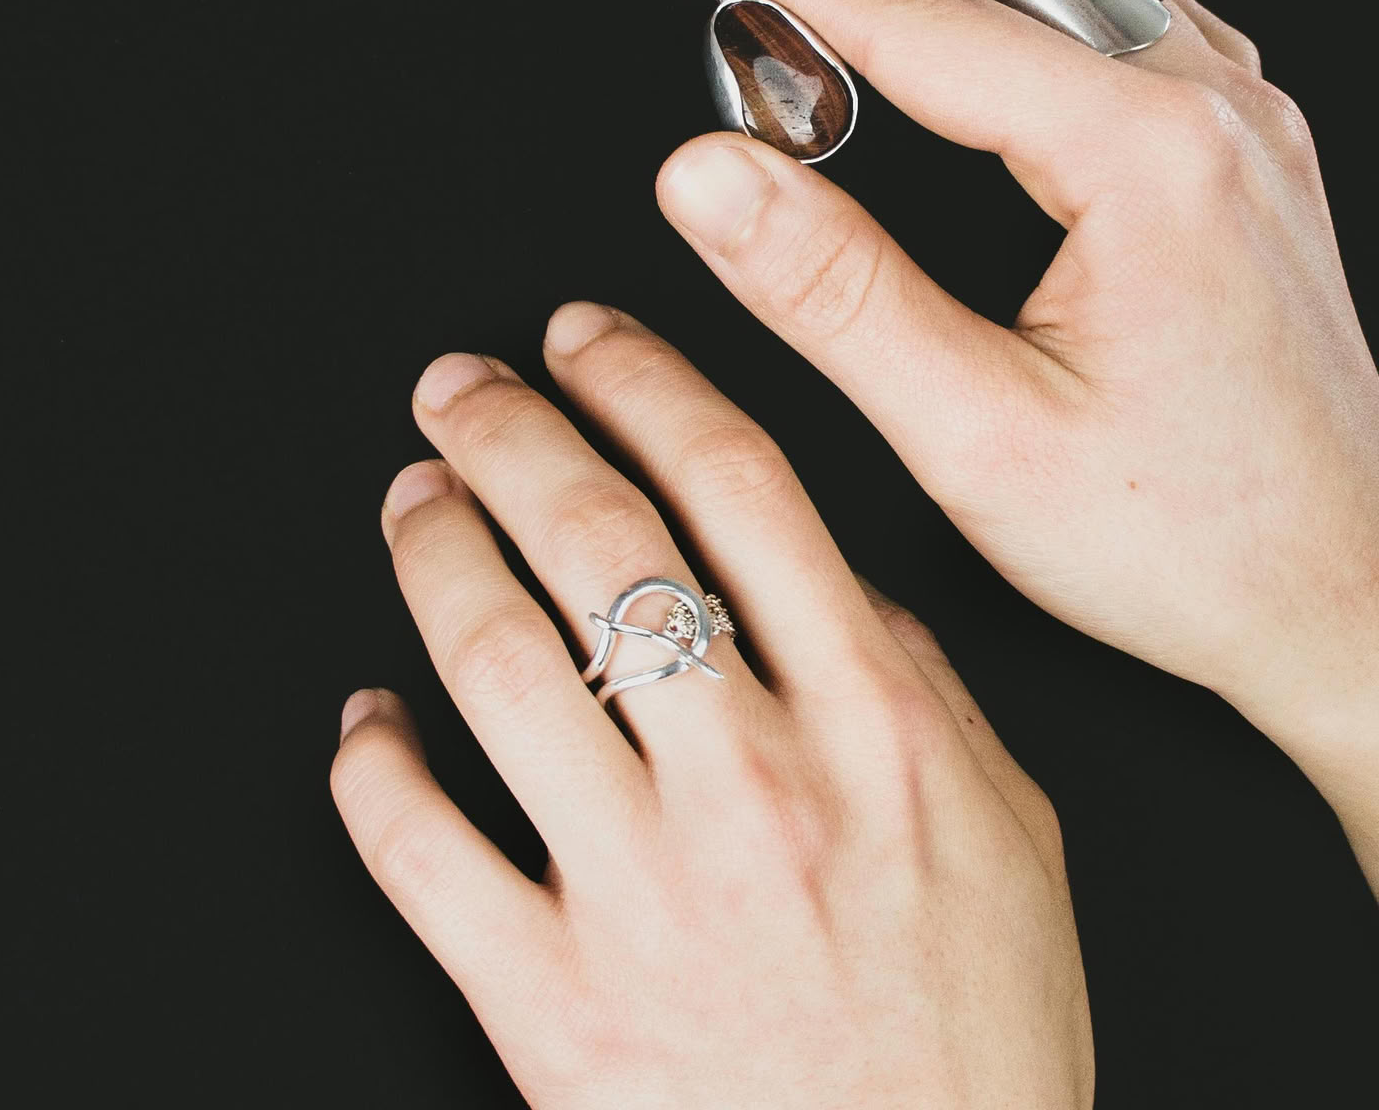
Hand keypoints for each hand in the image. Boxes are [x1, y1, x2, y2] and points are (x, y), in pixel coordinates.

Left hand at [331, 308, 1091, 1109]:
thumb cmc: (975, 1044)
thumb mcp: (1010, 832)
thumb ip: (923, 683)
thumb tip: (828, 575)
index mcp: (871, 723)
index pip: (738, 484)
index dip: (645, 379)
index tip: (589, 338)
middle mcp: (751, 784)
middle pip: (597, 537)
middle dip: (508, 431)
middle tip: (459, 388)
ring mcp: (641, 892)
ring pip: (497, 657)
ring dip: (431, 551)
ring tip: (412, 502)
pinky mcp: (550, 1003)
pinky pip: (417, 847)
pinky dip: (369, 760)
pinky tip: (368, 715)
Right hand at [647, 0, 1378, 757]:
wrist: (1352, 598)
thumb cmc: (1183, 543)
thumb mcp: (978, 438)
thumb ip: (832, 293)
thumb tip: (701, 172)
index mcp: (1144, 156)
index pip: (920, 18)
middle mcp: (1209, 102)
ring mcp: (1243, 112)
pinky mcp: (1247, 143)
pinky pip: (1122, 6)